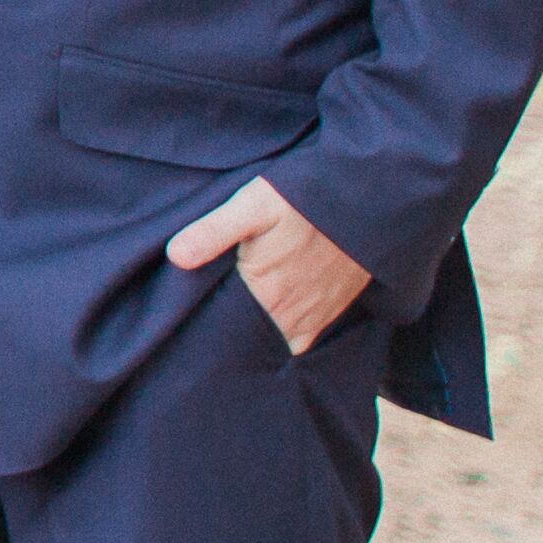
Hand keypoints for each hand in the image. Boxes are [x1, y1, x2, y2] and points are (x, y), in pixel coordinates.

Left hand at [166, 173, 368, 352]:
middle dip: (224, 339)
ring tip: (228, 332)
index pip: (225, 329)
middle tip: (199, 335)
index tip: (183, 329)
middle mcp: (290, 313)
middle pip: (247, 340)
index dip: (204, 331)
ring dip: (253, 340)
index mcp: (265, 293)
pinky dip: (282, 341)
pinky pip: (301, 341)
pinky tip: (265, 327)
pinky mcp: (330, 310)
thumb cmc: (305, 199)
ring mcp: (313, 315)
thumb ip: (213, 232)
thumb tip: (175, 256)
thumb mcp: (253, 206)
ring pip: (274, 344)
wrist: (367, 199)